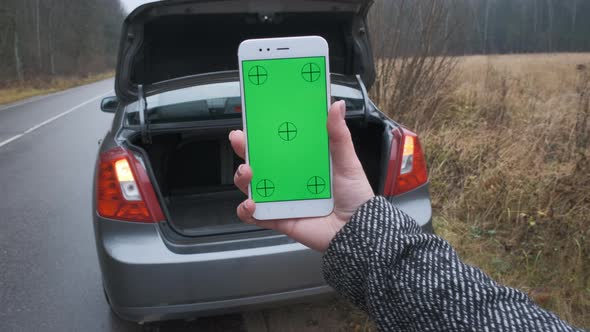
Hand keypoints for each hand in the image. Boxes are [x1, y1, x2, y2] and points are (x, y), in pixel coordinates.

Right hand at [228, 100, 373, 251]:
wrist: (357, 232)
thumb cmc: (354, 196)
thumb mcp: (347, 161)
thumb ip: (338, 135)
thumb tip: (335, 105)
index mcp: (301, 161)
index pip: (276, 143)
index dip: (262, 131)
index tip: (252, 119)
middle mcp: (287, 179)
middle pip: (258, 161)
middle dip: (243, 148)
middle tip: (239, 139)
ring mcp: (280, 199)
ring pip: (251, 186)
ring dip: (242, 177)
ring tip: (247, 172)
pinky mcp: (277, 219)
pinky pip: (254, 216)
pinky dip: (246, 210)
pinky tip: (252, 203)